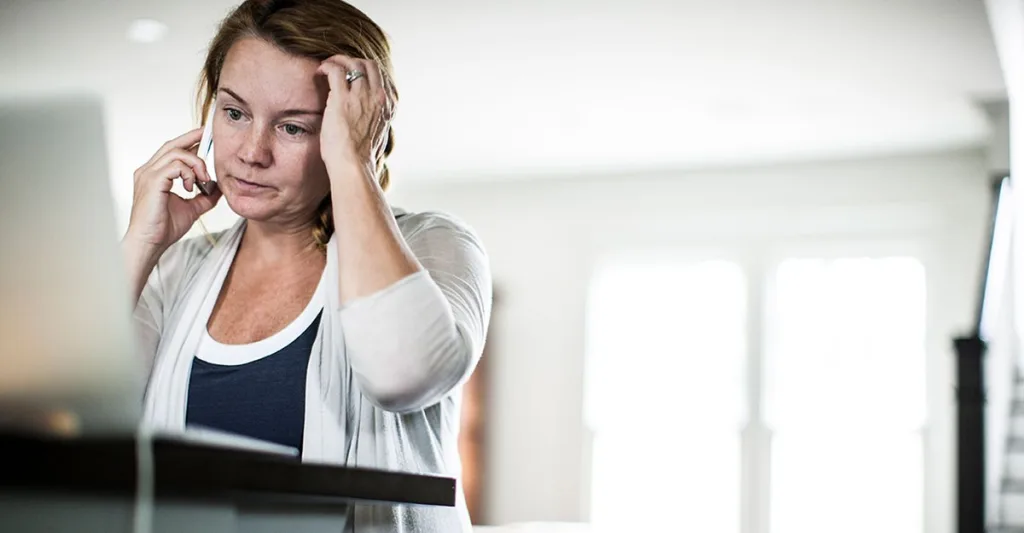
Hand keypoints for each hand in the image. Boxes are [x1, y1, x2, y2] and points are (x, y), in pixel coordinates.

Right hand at [124, 128, 221, 253]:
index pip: (172, 150)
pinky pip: (175, 165)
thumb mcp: (192, 208)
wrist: (150, 243)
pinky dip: (189, 173)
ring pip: (176, 153)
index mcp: (154, 174)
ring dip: (196, 164)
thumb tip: (220, 187)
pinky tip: (192, 187)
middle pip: (172, 144)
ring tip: (203, 180)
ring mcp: (148, 174)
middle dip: (193, 138)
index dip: (189, 140)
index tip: (206, 136)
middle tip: (211, 136)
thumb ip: (205, 196)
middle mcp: (148, 170)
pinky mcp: (152, 181)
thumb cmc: (164, 228)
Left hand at [316, 55, 394, 175]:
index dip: (365, 71)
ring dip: (338, 60)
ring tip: (326, 66)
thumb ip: (376, 121)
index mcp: (388, 106)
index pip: (381, 77)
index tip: (353, 75)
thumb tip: (367, 118)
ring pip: (352, 63)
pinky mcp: (342, 98)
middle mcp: (378, 96)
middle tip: (338, 66)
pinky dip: (326, 66)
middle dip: (352, 61)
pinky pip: (335, 70)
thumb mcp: (379, 136)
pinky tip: (319, 72)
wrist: (354, 166)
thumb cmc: (362, 158)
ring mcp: (362, 95)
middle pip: (369, 64)